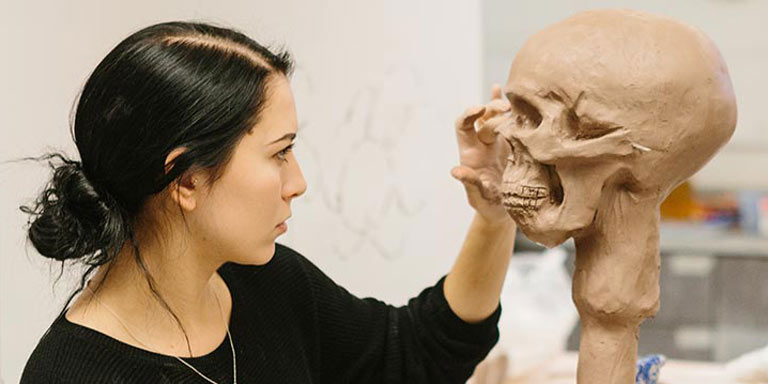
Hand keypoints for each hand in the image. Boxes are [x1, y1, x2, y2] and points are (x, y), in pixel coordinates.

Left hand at [451, 84, 512, 224]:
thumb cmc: (487, 205)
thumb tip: (455, 171)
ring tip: (510, 104)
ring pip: (495, 117)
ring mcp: (497, 142)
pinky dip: (508, 108)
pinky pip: (510, 123)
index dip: (468, 115)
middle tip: (505, 108)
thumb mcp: (478, 197)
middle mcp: (481, 143)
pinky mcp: (512, 145)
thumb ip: (469, 183)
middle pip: (482, 117)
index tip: (479, 109)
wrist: (504, 210)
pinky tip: (505, 90)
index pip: (463, 126)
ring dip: (500, 106)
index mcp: (470, 153)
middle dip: (491, 108)